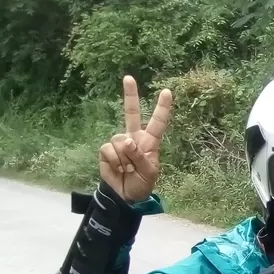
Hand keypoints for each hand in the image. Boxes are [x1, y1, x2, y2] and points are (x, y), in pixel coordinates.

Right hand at [99, 75, 172, 202]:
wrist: (125, 195)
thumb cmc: (142, 184)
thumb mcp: (149, 173)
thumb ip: (141, 157)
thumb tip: (128, 141)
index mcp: (149, 142)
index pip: (157, 122)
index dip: (161, 108)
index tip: (167, 92)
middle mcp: (134, 138)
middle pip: (130, 113)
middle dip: (130, 95)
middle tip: (128, 77)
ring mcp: (119, 143)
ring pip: (119, 141)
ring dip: (124, 159)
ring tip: (128, 169)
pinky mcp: (106, 150)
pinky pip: (108, 150)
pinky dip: (114, 161)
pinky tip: (118, 169)